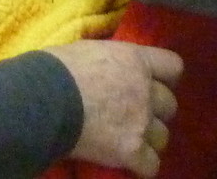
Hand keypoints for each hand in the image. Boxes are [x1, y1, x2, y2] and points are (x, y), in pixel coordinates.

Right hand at [46, 41, 182, 176]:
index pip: (173, 66)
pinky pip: (151, 165)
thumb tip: (107, 67)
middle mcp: (146, 91)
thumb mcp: (88, 50)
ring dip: (149, 139)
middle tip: (134, 115)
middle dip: (155, 111)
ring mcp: (141, 122)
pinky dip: (141, 166)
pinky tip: (128, 163)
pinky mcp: (131, 151)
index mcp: (136, 60)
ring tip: (130, 141)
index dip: (165, 77)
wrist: (43, 99)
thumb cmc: (57, 69)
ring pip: (163, 137)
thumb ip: (110, 60)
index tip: (153, 84)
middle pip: (170, 105)